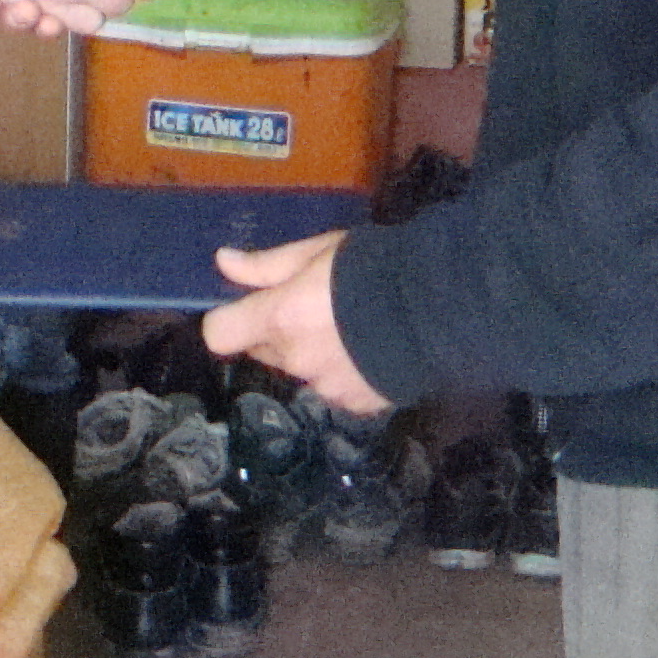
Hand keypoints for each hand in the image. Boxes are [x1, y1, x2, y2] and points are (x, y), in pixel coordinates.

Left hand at [199, 231, 389, 414]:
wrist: (436, 308)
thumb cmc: (371, 268)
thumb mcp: (316, 252)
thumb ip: (266, 265)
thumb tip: (222, 263)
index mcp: (279, 319)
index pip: (220, 334)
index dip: (230, 319)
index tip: (248, 307)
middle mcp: (295, 359)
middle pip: (263, 351)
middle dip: (276, 332)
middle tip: (311, 306)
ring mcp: (325, 387)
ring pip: (300, 370)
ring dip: (311, 354)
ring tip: (349, 329)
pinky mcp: (355, 405)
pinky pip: (333, 389)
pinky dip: (343, 374)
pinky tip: (369, 352)